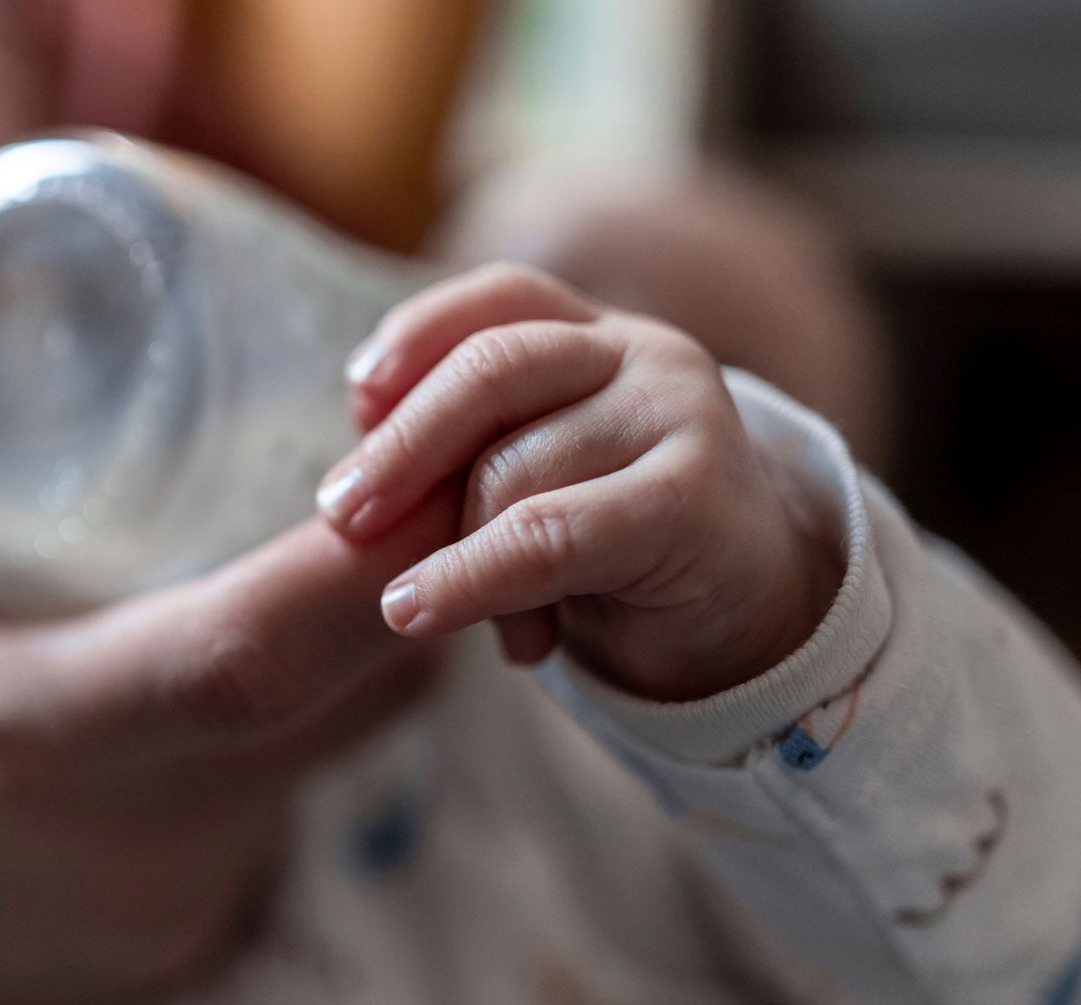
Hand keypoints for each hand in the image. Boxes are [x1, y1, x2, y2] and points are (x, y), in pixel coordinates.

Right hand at [0, 386, 448, 1004]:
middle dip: (416, 575)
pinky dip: (308, 715)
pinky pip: (292, 805)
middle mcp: (116, 833)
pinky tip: (254, 650)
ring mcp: (163, 900)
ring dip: (374, 643)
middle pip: (346, 704)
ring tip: (353, 534)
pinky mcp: (179, 933)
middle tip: (422, 460)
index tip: (419, 455)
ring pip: (340, 756)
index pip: (241, 659)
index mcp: (16, 735)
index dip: (356, 561)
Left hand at [316, 263, 841, 701]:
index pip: (500, 299)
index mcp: (601, 336)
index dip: (418, 336)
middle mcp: (647, 355)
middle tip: (337, 510)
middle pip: (493, 367)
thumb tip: (360, 446)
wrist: (743, 630)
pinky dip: (466, 577)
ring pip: (514, 465)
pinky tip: (412, 609)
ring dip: (451, 551)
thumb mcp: (533, 486)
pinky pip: (547, 535)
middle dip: (401, 443)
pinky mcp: (691, 499)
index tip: (355, 398)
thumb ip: (467, 454)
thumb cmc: (616, 555)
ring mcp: (679, 418)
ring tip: (422, 612)